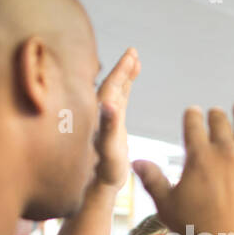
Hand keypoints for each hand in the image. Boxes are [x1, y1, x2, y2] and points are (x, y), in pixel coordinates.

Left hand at [92, 48, 140, 188]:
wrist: (101, 182)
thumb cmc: (104, 168)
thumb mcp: (108, 148)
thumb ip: (108, 126)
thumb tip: (109, 104)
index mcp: (97, 115)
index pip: (110, 86)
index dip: (121, 70)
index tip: (131, 55)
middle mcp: (99, 113)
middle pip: (112, 84)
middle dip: (123, 68)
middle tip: (133, 52)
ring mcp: (105, 117)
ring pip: (116, 89)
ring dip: (125, 75)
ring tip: (135, 60)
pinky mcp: (112, 123)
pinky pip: (120, 99)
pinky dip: (126, 87)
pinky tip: (131, 80)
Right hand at [133, 102, 233, 234]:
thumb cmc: (195, 228)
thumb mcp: (166, 205)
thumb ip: (153, 180)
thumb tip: (136, 162)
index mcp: (199, 156)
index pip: (193, 125)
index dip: (191, 116)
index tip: (192, 112)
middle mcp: (225, 152)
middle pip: (220, 122)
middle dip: (214, 116)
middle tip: (213, 114)